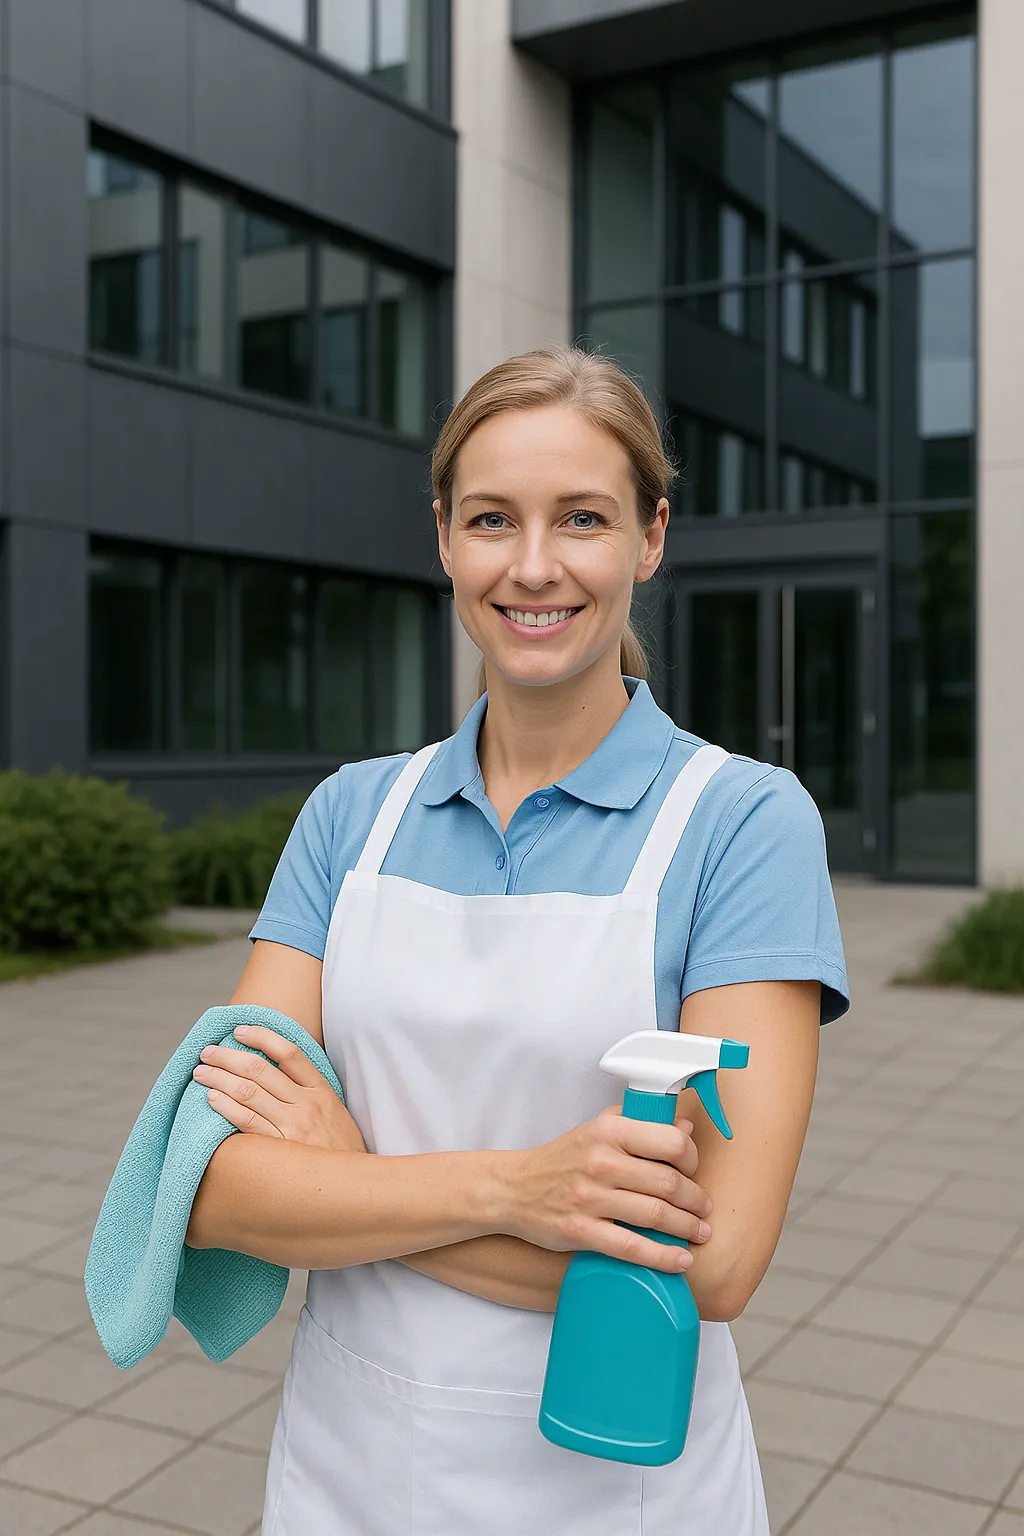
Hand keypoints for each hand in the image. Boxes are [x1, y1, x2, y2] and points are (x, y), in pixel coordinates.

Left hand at [191, 1025, 366, 1153]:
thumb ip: (310, 1093)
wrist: (353, 1186)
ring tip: (201, 1073)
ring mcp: (294, 1126)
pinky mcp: (281, 1148)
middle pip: (261, 1069)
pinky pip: (247, 1122)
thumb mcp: (335, 1112)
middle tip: (207, 1052)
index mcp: (321, 1090)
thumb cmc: (340, 1150)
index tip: (239, 1031)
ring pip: (249, 1092)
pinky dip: (227, 1106)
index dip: (262, 1037)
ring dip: (219, 1078)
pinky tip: (212, 1098)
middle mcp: (307, 1104)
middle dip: (228, 1057)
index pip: (289, 1052)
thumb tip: (275, 1073)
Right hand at [503, 1107, 711, 1273]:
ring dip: (686, 1228)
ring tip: (699, 1232)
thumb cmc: (563, 1158)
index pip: (670, 1142)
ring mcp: (589, 1198)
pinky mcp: (580, 1231)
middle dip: (696, 1200)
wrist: (514, 1189)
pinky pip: (631, 1247)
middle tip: (704, 1209)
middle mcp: (600, 1161)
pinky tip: (681, 1260)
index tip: (695, 1171)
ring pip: (655, 1215)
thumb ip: (641, 1125)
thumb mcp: (598, 1129)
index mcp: (608, 1131)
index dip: (692, 1159)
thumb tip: (687, 1129)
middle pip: (668, 1183)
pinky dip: (662, 1257)